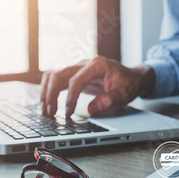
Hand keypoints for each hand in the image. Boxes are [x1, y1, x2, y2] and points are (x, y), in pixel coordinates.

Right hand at [40, 56, 155, 116]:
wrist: (132, 77)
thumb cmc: (128, 84)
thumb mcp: (123, 94)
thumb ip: (108, 101)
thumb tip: (91, 110)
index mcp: (98, 65)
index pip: (76, 79)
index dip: (70, 97)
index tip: (68, 112)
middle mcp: (85, 64)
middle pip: (59, 74)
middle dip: (51, 94)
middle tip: (50, 112)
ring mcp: (79, 69)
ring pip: (54, 76)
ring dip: (47, 92)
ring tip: (46, 110)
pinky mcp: (76, 76)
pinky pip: (57, 80)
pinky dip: (50, 91)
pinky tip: (48, 104)